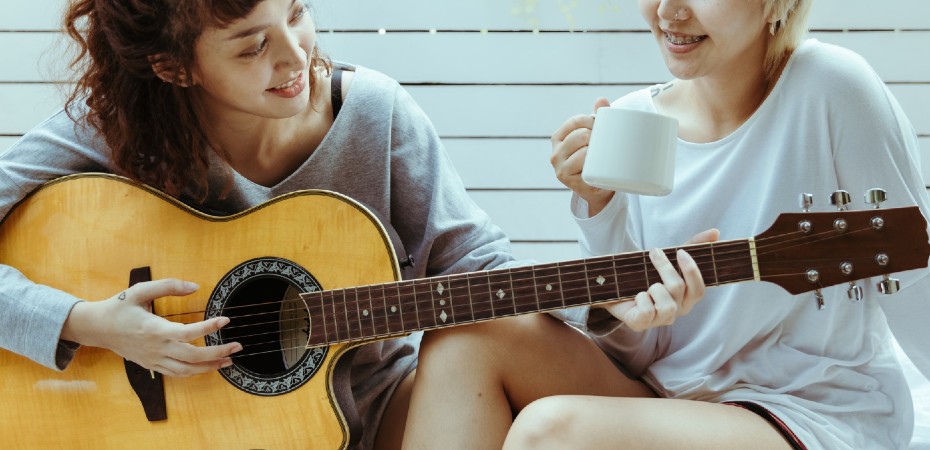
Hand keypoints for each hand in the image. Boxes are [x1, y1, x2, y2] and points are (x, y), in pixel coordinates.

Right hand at [61, 278, 241, 376]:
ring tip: (229, 360)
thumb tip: (195, 286)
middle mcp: (156, 348)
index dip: (208, 327)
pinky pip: (177, 374)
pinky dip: (195, 372)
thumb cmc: (120, 307)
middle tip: (237, 345)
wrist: (97, 328)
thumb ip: (168, 285)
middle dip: (217, 353)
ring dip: (210, 367)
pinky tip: (209, 366)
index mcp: (154, 329)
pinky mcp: (153, 365)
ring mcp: (154, 359)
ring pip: (187, 370)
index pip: (187, 333)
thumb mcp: (141, 290)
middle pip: (192, 356)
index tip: (225, 320)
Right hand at [550, 97, 613, 214]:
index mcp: (558, 138)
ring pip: (583, 149)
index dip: (592, 121)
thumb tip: (601, 100)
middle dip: (596, 136)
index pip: (576, 121)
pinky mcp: (567, 179)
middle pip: (581, 134)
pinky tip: (598, 164)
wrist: (597, 189)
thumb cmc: (595, 160)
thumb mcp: (594, 138)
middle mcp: (555, 152)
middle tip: (606, 144)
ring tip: (603, 154)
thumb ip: (597, 119)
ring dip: (597, 149)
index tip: (602, 128)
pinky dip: (593, 162)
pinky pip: (584, 163)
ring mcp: (559, 167)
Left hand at [602, 229, 719, 330]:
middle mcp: (677, 311)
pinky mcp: (641, 324)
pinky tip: (637, 297)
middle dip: (666, 268)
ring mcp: (660, 320)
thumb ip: (692, 246)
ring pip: (666, 304)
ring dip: (654, 288)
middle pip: (679, 289)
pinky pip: (646, 311)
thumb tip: (716, 232)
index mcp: (686, 299)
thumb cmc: (648, 275)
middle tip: (654, 252)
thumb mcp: (670, 259)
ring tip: (645, 285)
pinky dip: (640, 299)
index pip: (699, 290)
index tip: (680, 252)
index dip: (692, 271)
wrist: (615, 289)